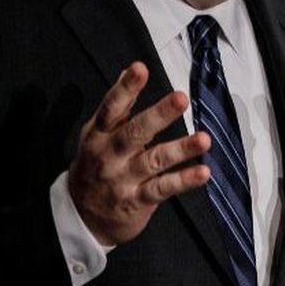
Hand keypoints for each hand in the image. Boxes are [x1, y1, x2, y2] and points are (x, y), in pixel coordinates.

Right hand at [68, 62, 211, 245]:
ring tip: (204, 139)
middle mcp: (110, 155)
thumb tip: (128, 70)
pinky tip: (203, 172)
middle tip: (181, 98)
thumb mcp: (96, 135)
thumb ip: (116, 106)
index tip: (139, 69)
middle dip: (159, 114)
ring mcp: (123, 179)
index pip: (112, 107)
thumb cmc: (94, 167)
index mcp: (99, 134)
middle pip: (135, 132)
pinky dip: (184, 181)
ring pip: (154, 160)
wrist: (79, 216)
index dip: (125, 88)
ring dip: (181, 149)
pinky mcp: (136, 201)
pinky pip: (163, 189)